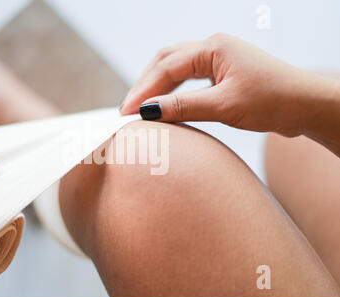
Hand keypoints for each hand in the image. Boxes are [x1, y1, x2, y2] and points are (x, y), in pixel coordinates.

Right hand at [121, 33, 339, 138]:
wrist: (306, 106)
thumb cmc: (273, 101)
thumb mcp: (224, 106)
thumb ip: (184, 107)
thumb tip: (148, 111)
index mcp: (212, 48)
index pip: (166, 68)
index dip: (143, 91)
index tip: (126, 112)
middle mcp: (212, 49)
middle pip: (166, 61)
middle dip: (145, 85)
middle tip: (128, 109)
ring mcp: (218, 61)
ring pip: (176, 70)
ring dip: (157, 88)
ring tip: (141, 108)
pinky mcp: (223, 75)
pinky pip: (189, 80)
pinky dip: (173, 92)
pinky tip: (165, 105)